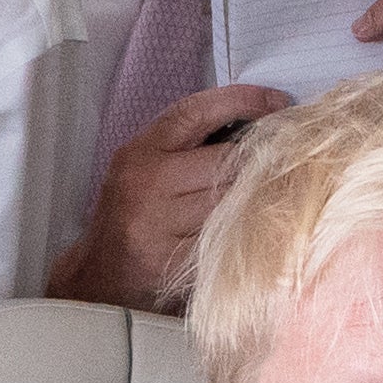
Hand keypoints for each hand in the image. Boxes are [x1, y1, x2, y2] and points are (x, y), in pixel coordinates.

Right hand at [51, 84, 285, 309]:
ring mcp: (159, 224)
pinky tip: (249, 235)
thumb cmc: (132, 220)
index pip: (195, 112)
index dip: (242, 100)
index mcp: (141, 152)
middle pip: (226, 160)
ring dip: (255, 201)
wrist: (100, 282)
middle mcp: (148, 183)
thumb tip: (254, 125)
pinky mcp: (174, 260)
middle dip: (258, 161)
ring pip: (232, 201)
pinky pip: (226, 239)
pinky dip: (242, 235)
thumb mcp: (146, 170)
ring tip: (266, 201)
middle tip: (282, 162)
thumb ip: (187, 147)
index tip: (277, 101)